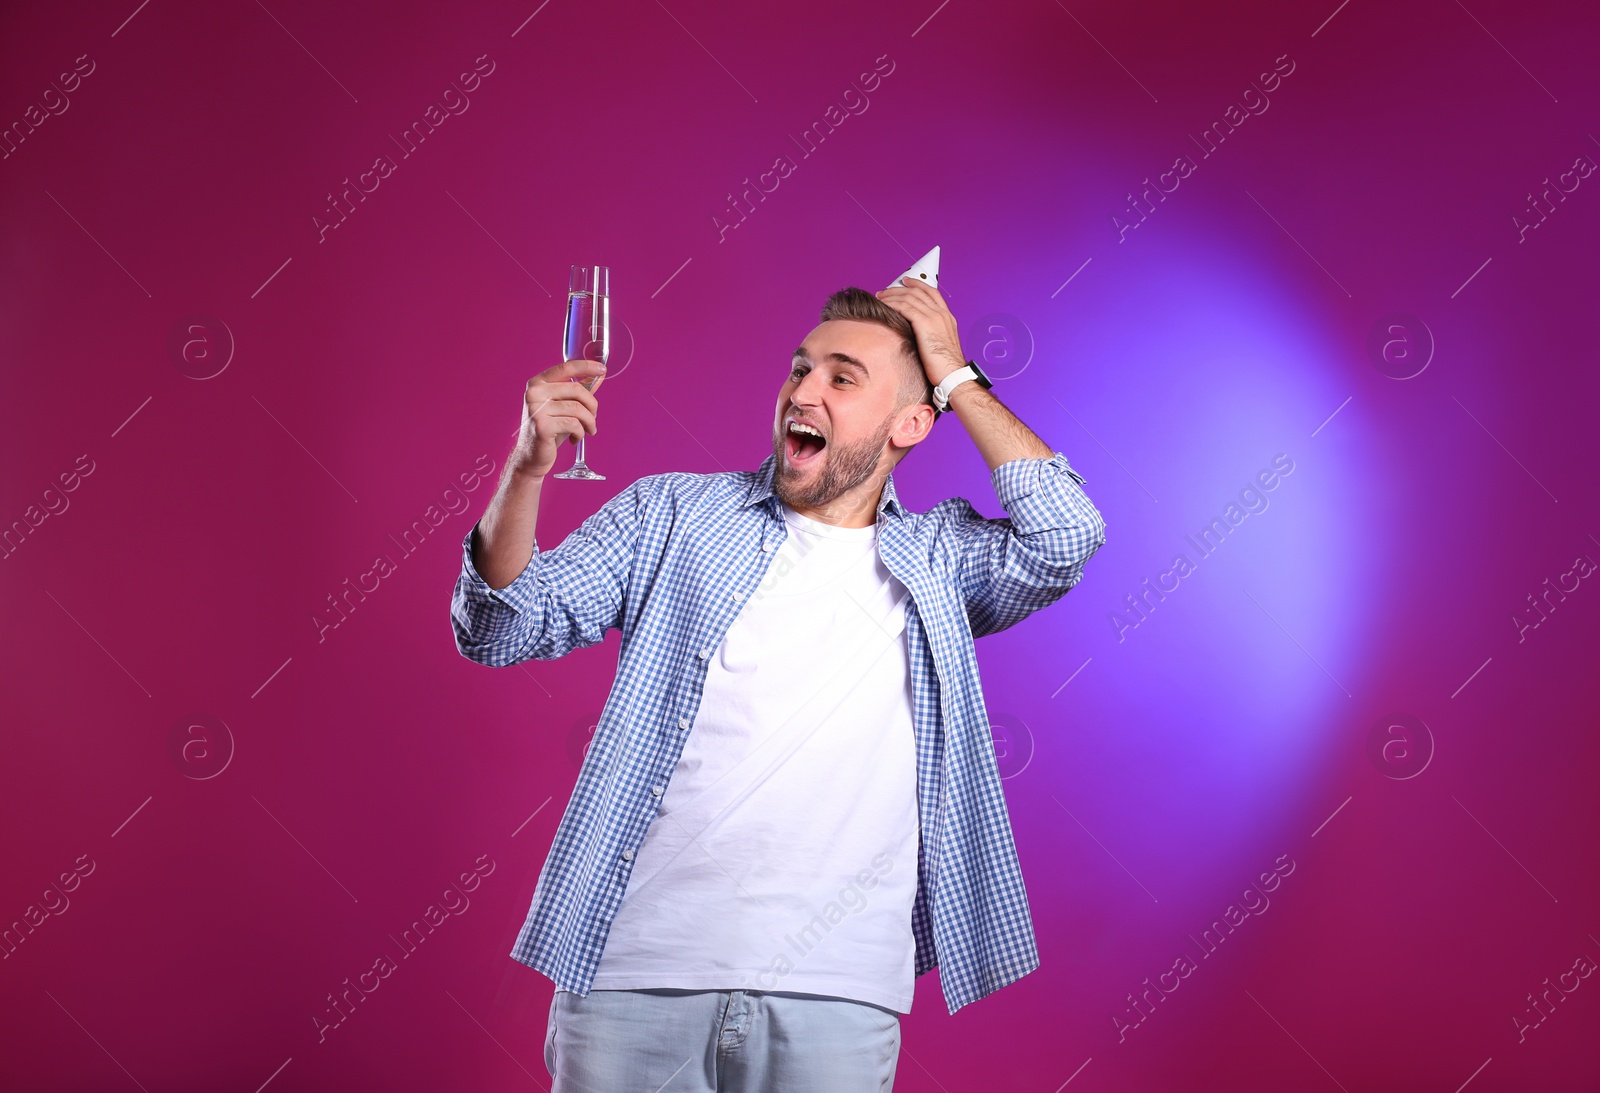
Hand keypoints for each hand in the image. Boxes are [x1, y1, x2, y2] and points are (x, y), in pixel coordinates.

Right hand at [512, 358, 604, 477]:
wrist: (530, 456)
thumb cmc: (548, 430)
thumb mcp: (563, 407)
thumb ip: (579, 391)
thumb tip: (599, 375)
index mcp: (537, 383)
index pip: (565, 368)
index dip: (586, 366)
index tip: (602, 369)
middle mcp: (534, 392)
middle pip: (577, 390)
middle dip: (592, 406)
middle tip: (593, 419)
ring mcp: (536, 409)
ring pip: (578, 409)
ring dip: (589, 422)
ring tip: (588, 431)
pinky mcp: (542, 426)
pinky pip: (574, 425)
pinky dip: (580, 433)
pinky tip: (574, 439)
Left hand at [875, 276, 965, 386]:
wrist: (952, 374)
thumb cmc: (944, 367)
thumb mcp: (939, 345)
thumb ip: (930, 334)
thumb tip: (914, 333)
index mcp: (947, 317)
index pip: (931, 293)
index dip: (917, 284)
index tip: (905, 282)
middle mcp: (941, 314)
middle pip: (918, 292)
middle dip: (899, 289)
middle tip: (885, 291)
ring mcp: (934, 317)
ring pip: (910, 297)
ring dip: (892, 295)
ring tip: (880, 297)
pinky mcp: (924, 323)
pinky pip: (905, 307)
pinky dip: (893, 304)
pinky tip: (884, 305)